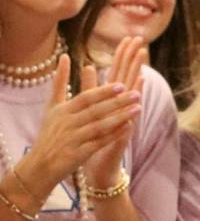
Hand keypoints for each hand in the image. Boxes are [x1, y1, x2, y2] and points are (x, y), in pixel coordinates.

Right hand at [23, 55, 141, 192]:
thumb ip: (60, 81)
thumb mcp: (52, 106)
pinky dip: (114, 135)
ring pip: (100, 126)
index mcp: (62, 110)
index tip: (121, 84)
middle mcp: (67, 123)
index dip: (103, 92)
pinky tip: (129, 128)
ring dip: (120, 117)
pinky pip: (100, 143)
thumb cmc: (50, 132)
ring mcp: (72, 139)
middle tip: (136, 94)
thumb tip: (64, 56)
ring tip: (138, 108)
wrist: (40, 164)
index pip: (86, 99)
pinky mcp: (78, 154)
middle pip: (95, 111)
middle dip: (117, 102)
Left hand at [81, 35, 147, 188]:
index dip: (123, 55)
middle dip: (133, 57)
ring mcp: (126, 116)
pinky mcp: (124, 130)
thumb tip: (87, 65)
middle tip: (140, 39)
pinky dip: (134, 104)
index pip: (119, 72)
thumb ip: (91, 88)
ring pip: (132, 91)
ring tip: (142, 57)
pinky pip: (131, 113)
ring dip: (137, 74)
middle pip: (128, 76)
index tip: (129, 37)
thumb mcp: (91, 108)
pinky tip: (138, 92)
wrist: (100, 163)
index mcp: (113, 99)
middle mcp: (122, 105)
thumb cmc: (95, 136)